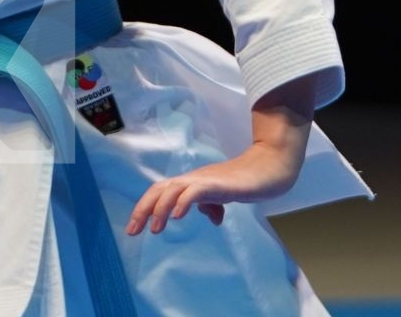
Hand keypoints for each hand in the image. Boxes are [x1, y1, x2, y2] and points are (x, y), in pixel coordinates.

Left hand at [124, 141, 303, 234]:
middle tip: (133, 231)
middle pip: (160, 188)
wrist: (267, 169)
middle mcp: (192, 179)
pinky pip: (196, 190)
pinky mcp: (218, 183)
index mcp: (190, 183)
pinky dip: (184, 201)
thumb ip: (212, 205)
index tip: (134, 229)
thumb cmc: (243, 182)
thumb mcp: (223, 197)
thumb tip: (211, 217)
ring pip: (173, 188)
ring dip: (161, 208)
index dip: (145, 207)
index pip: (160, 192)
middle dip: (144, 208)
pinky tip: (178, 215)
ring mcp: (204, 179)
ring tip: (154, 229)